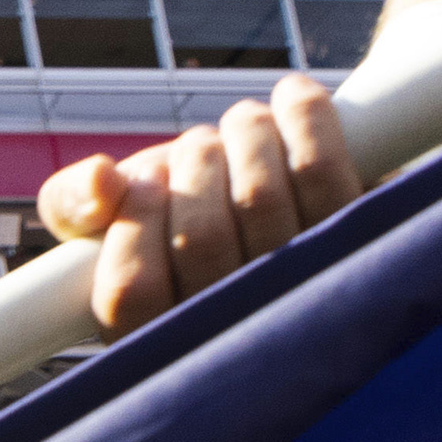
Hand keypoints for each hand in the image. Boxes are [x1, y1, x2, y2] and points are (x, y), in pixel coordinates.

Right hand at [37, 76, 361, 337]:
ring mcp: (307, 296)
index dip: (132, 220)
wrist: (298, 198)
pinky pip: (324, 170)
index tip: (144, 183)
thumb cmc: (183, 218)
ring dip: (244, 133)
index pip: (129, 292)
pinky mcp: (367, 245)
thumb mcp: (108, 220)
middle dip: (191, 164)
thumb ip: (73, 203)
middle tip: (199, 148)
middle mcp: (239, 336)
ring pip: (260, 196)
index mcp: (164, 344)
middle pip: (200, 235)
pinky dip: (303, 115)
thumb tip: (102, 181)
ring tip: (243, 125)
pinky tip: (291, 98)